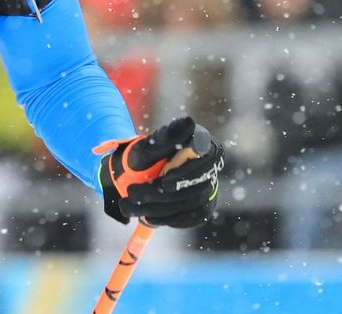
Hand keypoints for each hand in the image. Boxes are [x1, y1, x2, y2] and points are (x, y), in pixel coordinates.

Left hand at [95, 116, 222, 227]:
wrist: (135, 175)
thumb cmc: (143, 157)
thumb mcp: (147, 146)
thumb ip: (166, 137)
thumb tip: (190, 122)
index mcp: (200, 142)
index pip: (207, 159)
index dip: (187, 175)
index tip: (164, 184)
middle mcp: (209, 164)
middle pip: (195, 186)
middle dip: (161, 195)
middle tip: (133, 195)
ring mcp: (209, 186)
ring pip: (191, 203)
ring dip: (159, 209)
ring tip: (132, 206)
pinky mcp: (204, 205)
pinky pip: (192, 217)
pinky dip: (168, 219)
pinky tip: (149, 216)